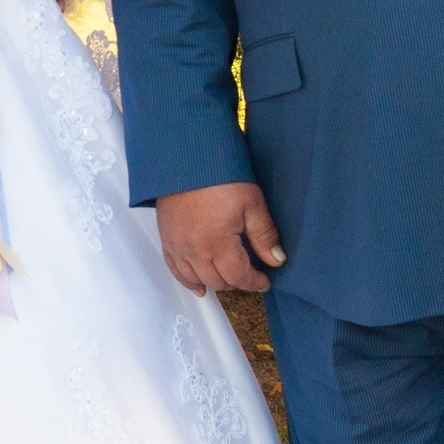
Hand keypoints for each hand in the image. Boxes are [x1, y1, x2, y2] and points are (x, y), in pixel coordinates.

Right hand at [155, 181, 284, 295]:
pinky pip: (174, 269)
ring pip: (195, 279)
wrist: (184, 157)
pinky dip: (186, 280)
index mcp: (218, 244)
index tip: (265, 280)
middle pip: (217, 282)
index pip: (239, 276)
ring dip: (214, 283)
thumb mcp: (251, 202)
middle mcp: (195, 251)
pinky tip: (197, 285)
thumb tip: (277, 260)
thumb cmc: (218, 175)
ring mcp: (177, 245)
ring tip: (227, 280)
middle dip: (236, 282)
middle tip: (249, 275)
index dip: (255, 282)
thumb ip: (264, 235)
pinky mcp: (166, 238)